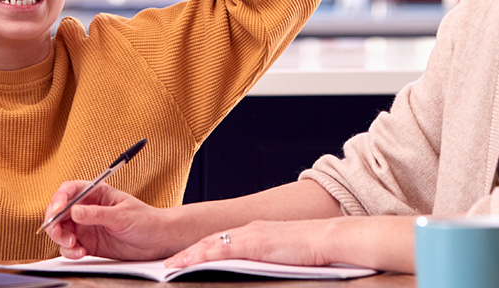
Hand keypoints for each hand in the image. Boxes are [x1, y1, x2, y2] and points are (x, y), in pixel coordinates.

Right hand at [43, 180, 183, 260]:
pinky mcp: (88, 243)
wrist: (157, 240)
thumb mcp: (122, 216)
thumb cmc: (145, 220)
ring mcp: (86, 226)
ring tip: (74, 245)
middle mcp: (88, 209)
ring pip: (61, 230)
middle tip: (61, 233)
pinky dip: (70, 251)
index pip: (70, 191)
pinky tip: (81, 252)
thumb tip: (74, 211)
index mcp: (97, 193)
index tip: (57, 210)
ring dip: (61, 238)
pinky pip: (69, 247)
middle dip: (55, 223)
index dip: (59, 199)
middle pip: (59, 212)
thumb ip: (97, 214)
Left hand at [165, 219, 336, 268]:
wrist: (330, 238)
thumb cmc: (314, 249)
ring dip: (188, 256)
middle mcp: (250, 230)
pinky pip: (221, 251)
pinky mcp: (254, 244)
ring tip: (170, 266)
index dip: (201, 249)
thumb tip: (261, 268)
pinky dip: (202, 257)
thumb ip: (268, 259)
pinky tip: (189, 264)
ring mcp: (251, 235)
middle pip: (211, 241)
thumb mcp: (285, 254)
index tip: (185, 258)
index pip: (222, 241)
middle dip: (188, 252)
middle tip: (168, 263)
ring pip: (211, 245)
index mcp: (257, 232)